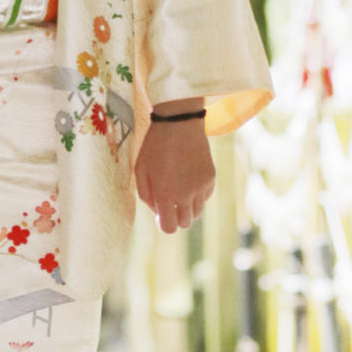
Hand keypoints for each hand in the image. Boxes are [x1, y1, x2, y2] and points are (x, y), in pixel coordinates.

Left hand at [132, 101, 214, 234]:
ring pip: (197, 213)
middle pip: (185, 223)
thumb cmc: (155, 146)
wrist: (178, 123)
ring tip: (180, 189)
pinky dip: (198, 194)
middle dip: (176, 217)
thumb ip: (146, 196)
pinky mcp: (211, 178)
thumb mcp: (141, 170)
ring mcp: (201, 187)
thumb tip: (157, 211)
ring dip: (188, 207)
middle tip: (170, 202)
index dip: (164, 223)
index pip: (169, 228)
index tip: (161, 213)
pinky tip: (189, 178)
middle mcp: (185, 194)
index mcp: (165, 194)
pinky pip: (205, 197)